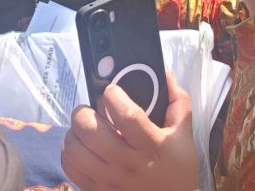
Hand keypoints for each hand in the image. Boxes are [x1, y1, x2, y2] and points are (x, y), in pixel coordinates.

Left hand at [62, 72, 199, 190]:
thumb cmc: (177, 167)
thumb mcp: (183, 134)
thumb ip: (177, 102)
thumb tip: (165, 74)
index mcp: (152, 146)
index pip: (126, 115)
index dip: (113, 96)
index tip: (112, 91)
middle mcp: (128, 165)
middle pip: (90, 131)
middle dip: (84, 112)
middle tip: (90, 109)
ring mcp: (110, 181)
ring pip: (74, 149)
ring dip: (74, 132)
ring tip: (85, 128)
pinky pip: (70, 168)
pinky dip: (70, 153)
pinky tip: (83, 148)